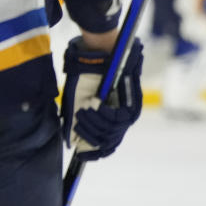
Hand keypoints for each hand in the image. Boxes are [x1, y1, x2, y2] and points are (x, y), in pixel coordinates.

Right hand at [61, 36, 142, 160]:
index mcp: (110, 115)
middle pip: (111, 140)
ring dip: (95, 124)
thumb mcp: (75, 99)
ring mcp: (129, 108)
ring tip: (82, 111)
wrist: (97, 49)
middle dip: (91, 135)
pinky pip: (119, 118)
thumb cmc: (85, 71)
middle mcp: (122, 115)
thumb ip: (74, 120)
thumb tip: (71, 143)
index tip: (83, 155)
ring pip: (114, 131)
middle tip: (77, 121)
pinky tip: (92, 106)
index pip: (108, 143)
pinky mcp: (133, 100)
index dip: (96, 151)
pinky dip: (103, 115)